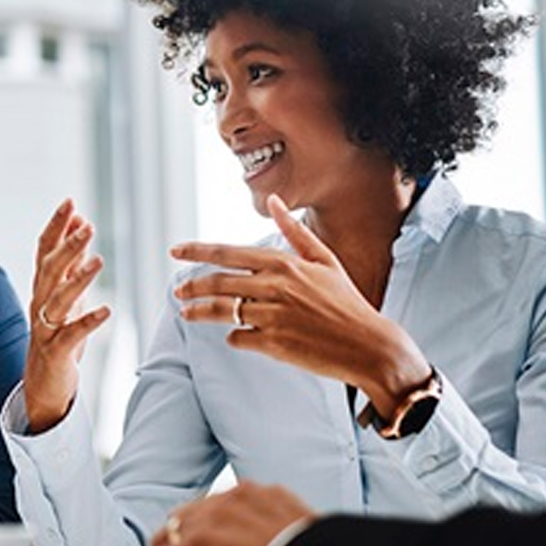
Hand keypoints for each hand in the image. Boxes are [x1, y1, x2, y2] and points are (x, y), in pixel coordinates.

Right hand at [24, 199, 112, 432]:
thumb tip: (80, 225)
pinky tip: (106, 311)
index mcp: (42, 288)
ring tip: (98, 260)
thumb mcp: (66, 295)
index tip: (70, 203)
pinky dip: (88, 321)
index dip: (56, 226)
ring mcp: (45, 328)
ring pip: (58, 299)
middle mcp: (39, 303)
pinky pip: (71, 334)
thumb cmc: (57, 335)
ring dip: (78, 278)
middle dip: (67, 246)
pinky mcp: (56, 351)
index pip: (44, 250)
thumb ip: (72, 262)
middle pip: (49, 270)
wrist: (42, 383)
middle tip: (87, 226)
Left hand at [170, 195, 428, 413]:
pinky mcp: (274, 343)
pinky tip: (234, 336)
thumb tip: (274, 200)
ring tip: (187, 313)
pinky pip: (239, 338)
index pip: (228, 253)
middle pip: (218, 282)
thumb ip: (294, 231)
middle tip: (178, 291)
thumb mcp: (324, 260)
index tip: (176, 251)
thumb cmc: (346, 302)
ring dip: (200, 312)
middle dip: (192, 286)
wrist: (369, 345)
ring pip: (222, 310)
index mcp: (284, 263)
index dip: (197, 252)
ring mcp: (273, 316)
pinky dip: (233, 337)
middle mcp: (275, 286)